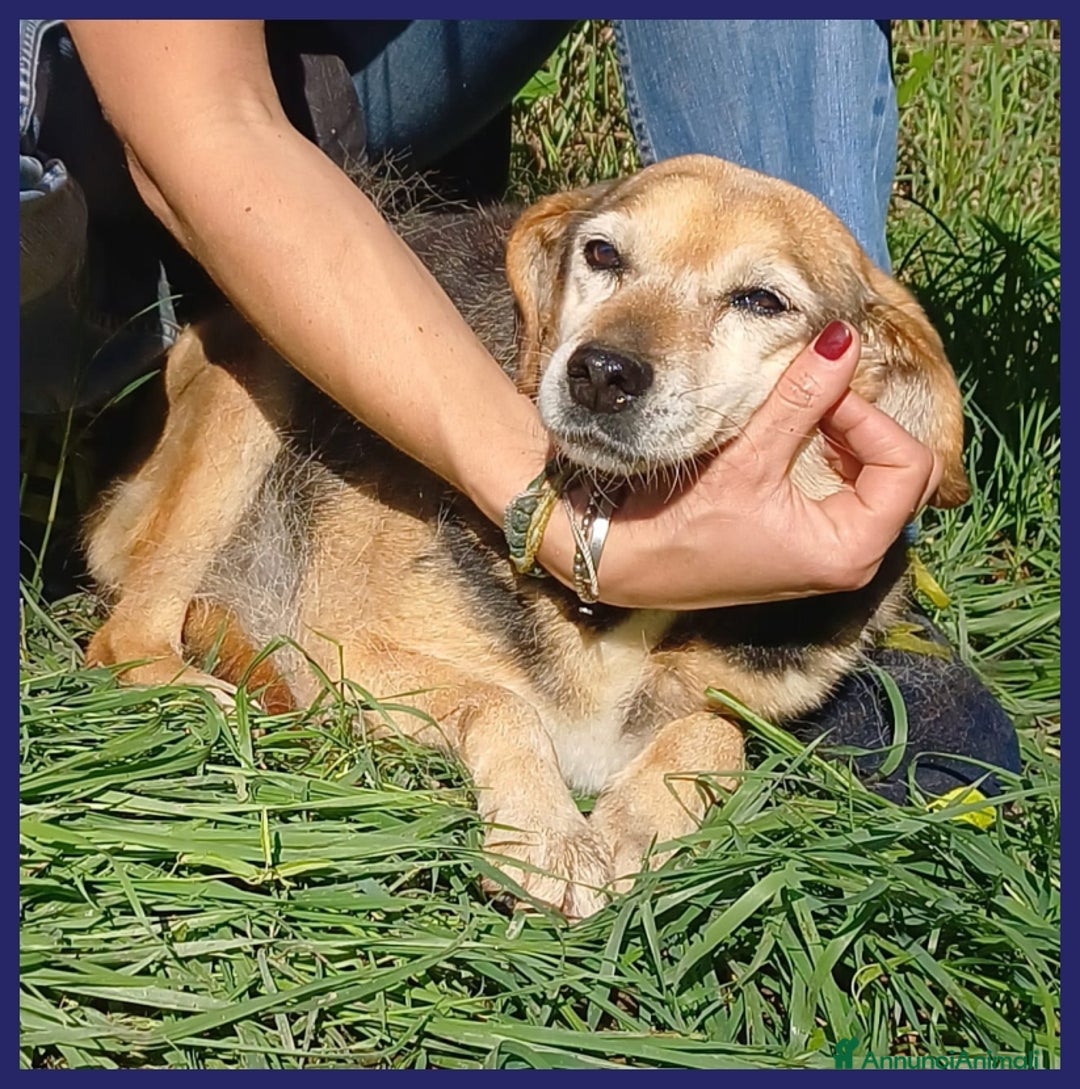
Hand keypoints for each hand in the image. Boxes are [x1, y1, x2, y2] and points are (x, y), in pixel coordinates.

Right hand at [541, 322, 942, 610]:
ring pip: (877, 481)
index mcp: (851, 550)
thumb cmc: (681, 525)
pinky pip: (847, 492)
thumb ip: (801, 397)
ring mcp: (830, 552)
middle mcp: (852, 559)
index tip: (823, 393)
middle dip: (868, 429)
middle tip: (820, 401)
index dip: (872, 419)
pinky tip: (792, 439)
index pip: (908, 466)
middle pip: (903, 475)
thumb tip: (843, 339)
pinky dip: (830, 456)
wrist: (625, 563)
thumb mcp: (747, 459)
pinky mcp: (807, 542)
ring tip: (803, 415)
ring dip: (849, 439)